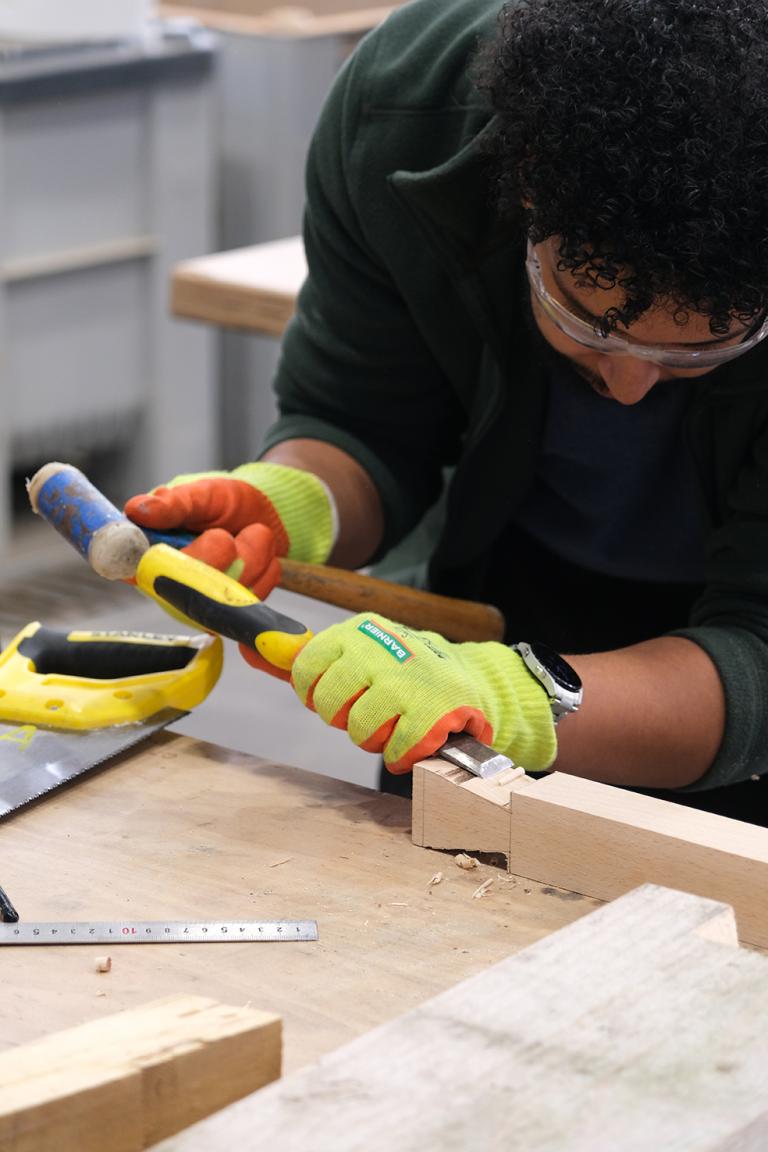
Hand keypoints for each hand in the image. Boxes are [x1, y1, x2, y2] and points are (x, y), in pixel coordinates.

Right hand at [125, 462, 334, 596]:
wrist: (263, 513)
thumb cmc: (223, 502)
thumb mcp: (199, 493)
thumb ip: (172, 504)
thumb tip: (136, 510)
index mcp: (149, 553)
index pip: (147, 570)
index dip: (178, 562)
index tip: (211, 539)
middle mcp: (169, 584)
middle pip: (194, 585)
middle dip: (224, 551)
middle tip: (227, 533)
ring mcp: (199, 603)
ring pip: (230, 590)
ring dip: (251, 555)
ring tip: (248, 536)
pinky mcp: (226, 612)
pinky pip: (254, 595)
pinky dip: (265, 570)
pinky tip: (259, 556)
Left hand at [284, 613, 557, 773]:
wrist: (470, 680)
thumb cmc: (399, 672)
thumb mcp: (352, 655)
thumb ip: (300, 658)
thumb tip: (251, 649)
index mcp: (356, 631)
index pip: (304, 670)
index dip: (317, 695)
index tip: (340, 696)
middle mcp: (379, 647)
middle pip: (329, 706)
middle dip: (348, 719)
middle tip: (373, 711)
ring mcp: (408, 678)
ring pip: (359, 731)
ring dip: (377, 739)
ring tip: (397, 723)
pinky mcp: (434, 710)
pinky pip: (395, 752)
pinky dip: (403, 755)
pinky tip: (416, 740)